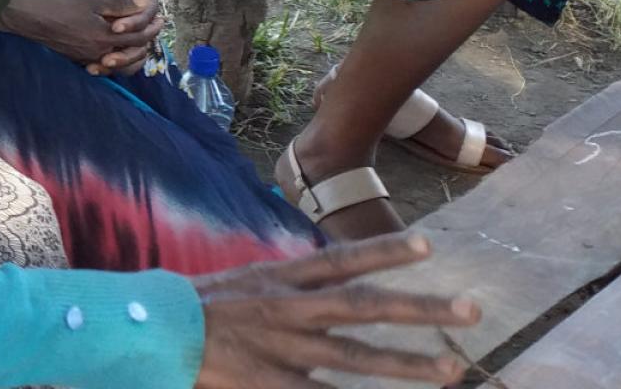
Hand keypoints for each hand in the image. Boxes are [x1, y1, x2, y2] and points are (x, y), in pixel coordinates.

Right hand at [0, 0, 163, 74]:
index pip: (137, 37)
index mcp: (104, 38)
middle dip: (144, 40)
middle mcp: (97, 52)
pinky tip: (110, 44)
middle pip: (129, 52)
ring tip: (135, 37)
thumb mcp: (91, 0)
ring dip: (128, 48)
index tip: (161, 20)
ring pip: (114, 57)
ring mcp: (84, 56)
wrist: (25, 16)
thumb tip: (142, 4)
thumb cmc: (58, 4)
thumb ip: (118, 5)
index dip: (151, 29)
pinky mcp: (73, 55)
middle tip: (153, 28)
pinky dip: (110, 53)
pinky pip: (99, 58)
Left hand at [82, 0, 164, 71]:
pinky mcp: (118, 35)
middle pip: (138, 47)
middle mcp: (144, 24)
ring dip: (115, 63)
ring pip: (128, 55)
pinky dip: (105, 61)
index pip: (143, 23)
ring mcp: (131, 31)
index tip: (114, 27)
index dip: (130, 26)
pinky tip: (89, 66)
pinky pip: (116, 53)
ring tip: (95, 68)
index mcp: (150, 9)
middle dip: (122, 55)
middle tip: (105, 60)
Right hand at [194, 234, 479, 388]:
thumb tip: (332, 279)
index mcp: (279, 279)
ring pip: (355, 359)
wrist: (148, 332)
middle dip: (419, 310)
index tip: (427, 245)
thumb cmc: (199, 309)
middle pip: (362, 308)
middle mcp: (287, 311)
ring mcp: (281, 351)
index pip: (339, 261)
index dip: (383, 251)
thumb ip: (290, 284)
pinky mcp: (270, 385)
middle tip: (472, 310)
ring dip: (406, 365)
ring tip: (452, 370)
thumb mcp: (245, 282)